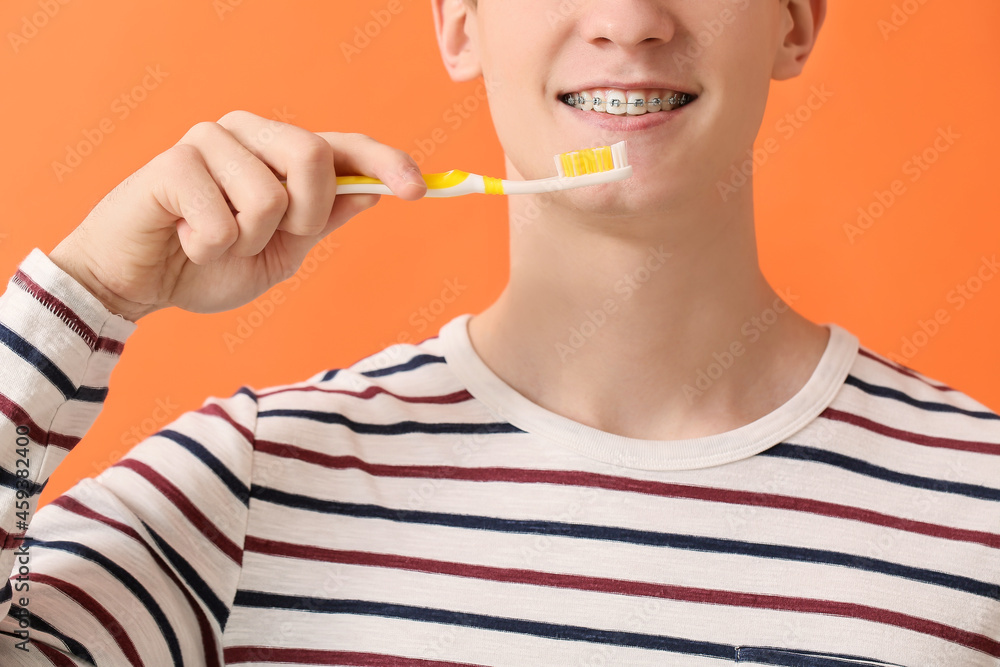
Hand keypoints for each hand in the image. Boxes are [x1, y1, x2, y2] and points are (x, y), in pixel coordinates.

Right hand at [48, 110, 426, 321]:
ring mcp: (210, 141)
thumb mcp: (281, 252)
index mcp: (279, 150)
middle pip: (315, 157)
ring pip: (270, 196)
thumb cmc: (208, 263)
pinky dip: (209, 248)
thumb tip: (374, 194)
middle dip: (305, 215)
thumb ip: (323, 220)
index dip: (385, 163)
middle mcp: (248, 132)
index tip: (419, 191)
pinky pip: (223, 219)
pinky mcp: (173, 162)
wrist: (138, 283)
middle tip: (268, 239)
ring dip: (248, 240)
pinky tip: (185, 240)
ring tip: (216, 241)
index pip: (344, 146)